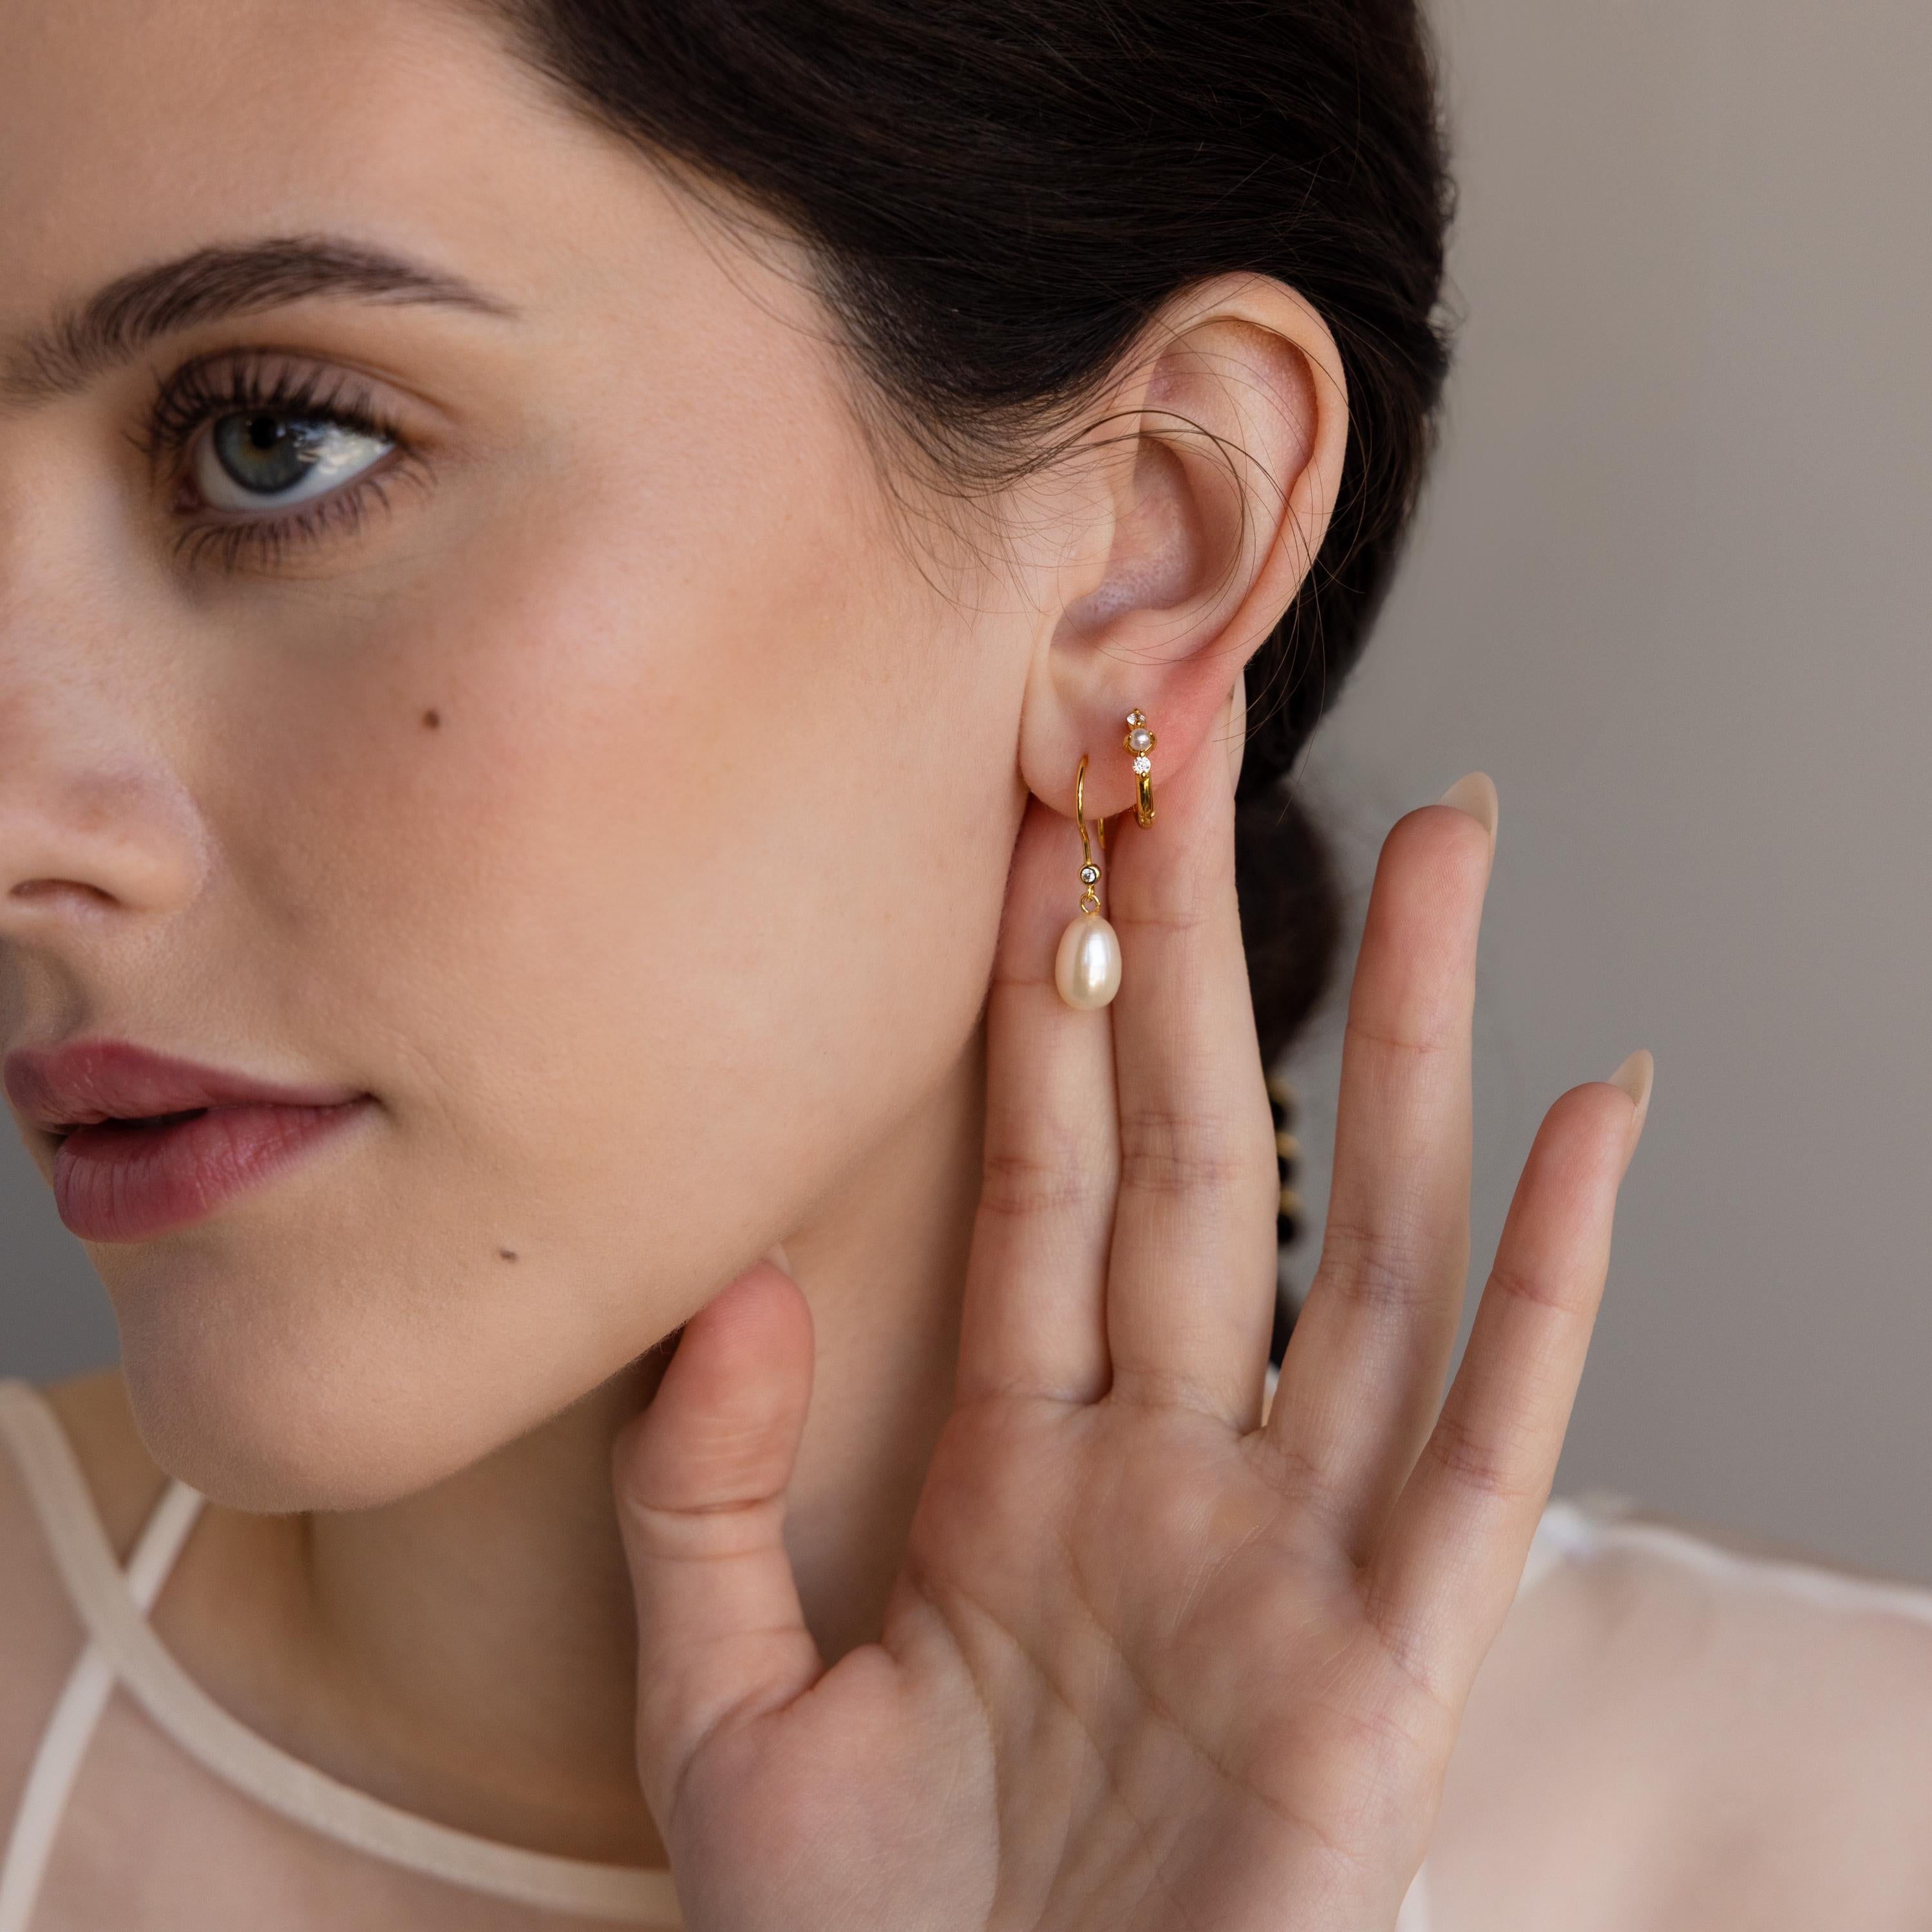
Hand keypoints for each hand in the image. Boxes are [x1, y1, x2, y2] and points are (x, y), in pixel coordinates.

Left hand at [610, 732, 1650, 1931]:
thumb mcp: (721, 1710)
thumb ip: (700, 1493)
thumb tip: (738, 1279)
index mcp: (1015, 1468)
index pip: (1048, 1172)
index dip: (1047, 997)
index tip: (1045, 826)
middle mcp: (1167, 1469)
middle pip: (1209, 1151)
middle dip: (1212, 949)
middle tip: (1212, 746)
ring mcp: (1290, 1552)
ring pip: (1369, 1240)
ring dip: (1412, 1041)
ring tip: (1444, 849)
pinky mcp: (1392, 1666)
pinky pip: (1487, 1435)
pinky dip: (1562, 1280)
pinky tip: (1599, 1113)